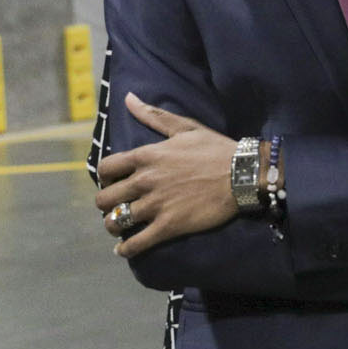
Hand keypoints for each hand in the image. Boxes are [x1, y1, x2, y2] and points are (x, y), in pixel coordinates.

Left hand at [94, 93, 238, 255]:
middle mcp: (145, 181)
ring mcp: (156, 205)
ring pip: (116, 221)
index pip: (106, 168)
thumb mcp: (184, 127)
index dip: (105, 177)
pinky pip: (137, 243)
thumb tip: (128, 98)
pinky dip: (126, 249)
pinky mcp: (169, 226)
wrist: (243, 174)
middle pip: (105, 198)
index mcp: (146, 156)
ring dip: (113, 226)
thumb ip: (153, 115)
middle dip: (106, 204)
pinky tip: (123, 251)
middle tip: (115, 206)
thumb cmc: (215, 149)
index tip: (113, 181)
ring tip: (119, 227)